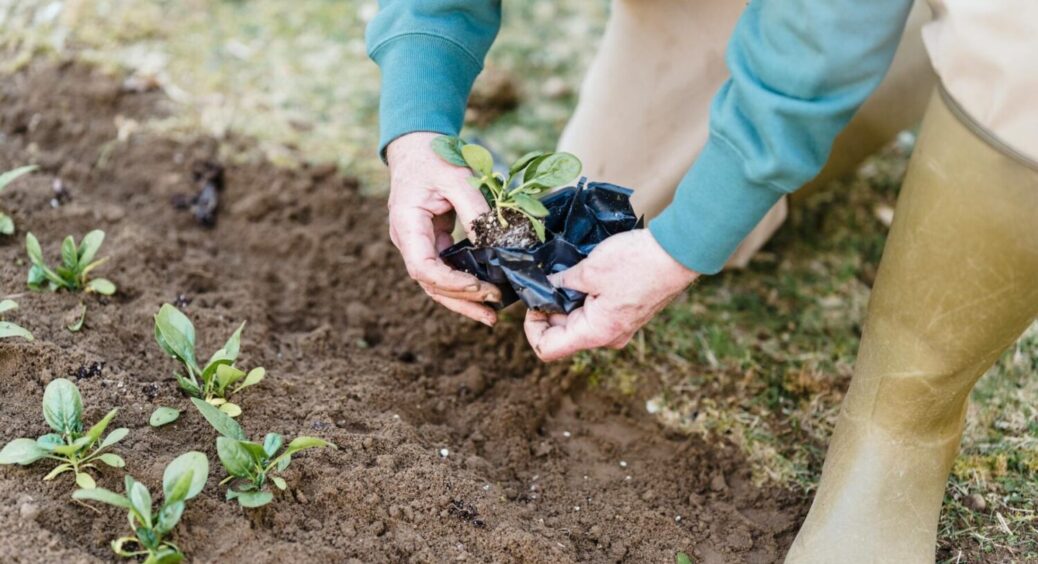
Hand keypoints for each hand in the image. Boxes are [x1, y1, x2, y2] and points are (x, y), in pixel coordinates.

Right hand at [386, 132, 501, 325]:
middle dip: (461, 300)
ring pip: (436, 283)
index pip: (422, 267)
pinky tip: (483, 293)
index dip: (451, 282)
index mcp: (407, 224)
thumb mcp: (457, 177)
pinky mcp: (431, 244)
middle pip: (429, 284)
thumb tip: (495, 243)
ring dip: (462, 300)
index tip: (480, 286)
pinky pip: (445, 270)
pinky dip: (463, 284)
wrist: (416, 149)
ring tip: (490, 315)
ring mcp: (418, 244)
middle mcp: (408, 241)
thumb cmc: (433, 158)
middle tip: (493, 311)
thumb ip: (474, 209)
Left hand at [524, 229, 698, 360]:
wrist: (677, 253)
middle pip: (562, 334)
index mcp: (595, 333)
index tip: (533, 302)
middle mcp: (607, 337)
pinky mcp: (626, 314)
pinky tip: (586, 273)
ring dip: (568, 300)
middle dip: (550, 308)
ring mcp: (618, 327)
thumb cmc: (637, 263)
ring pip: (579, 321)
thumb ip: (560, 282)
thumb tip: (543, 285)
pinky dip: (585, 296)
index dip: (531, 327)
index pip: (547, 349)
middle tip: (547, 279)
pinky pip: (596, 312)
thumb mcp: (588, 270)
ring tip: (569, 273)